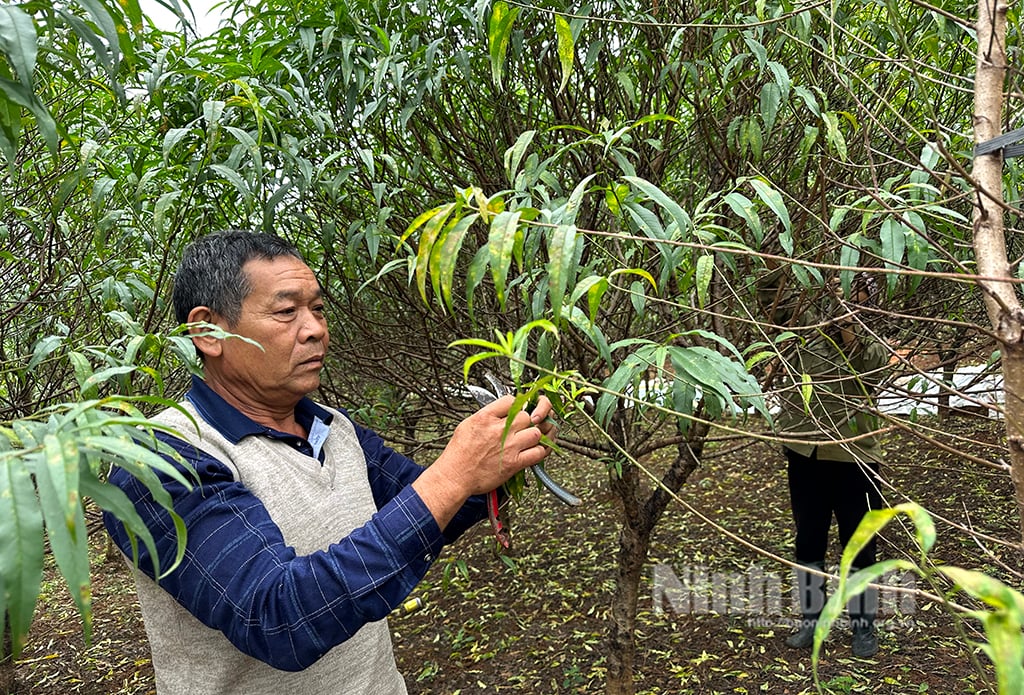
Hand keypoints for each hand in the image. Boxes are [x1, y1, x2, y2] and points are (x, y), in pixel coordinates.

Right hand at [412, 395, 556, 528]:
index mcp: (486, 418)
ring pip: (536, 433)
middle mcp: (499, 430)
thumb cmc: (458, 454)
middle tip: (522, 428)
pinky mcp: (514, 463)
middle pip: (526, 416)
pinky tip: (532, 453)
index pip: (510, 401)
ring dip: (534, 436)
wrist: (455, 476)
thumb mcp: (467, 425)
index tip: (515, 411)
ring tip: (527, 440)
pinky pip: (537, 453)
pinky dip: (538, 453)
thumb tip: (497, 413)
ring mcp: (509, 446)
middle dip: (525, 422)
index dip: (515, 406)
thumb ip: (485, 417)